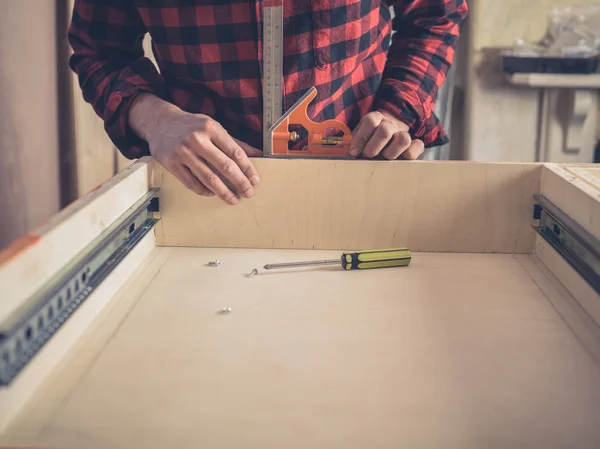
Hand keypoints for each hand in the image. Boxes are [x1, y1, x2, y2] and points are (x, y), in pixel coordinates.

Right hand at [129, 94, 260, 204]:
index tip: (255, 180)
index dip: (247, 168)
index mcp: (211, 128)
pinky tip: (213, 193)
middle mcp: (197, 139)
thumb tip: (257, 154)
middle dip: (239, 182)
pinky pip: (191, 183)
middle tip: (248, 192)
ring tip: (233, 199)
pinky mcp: (171, 163)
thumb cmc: (191, 126)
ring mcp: (182, 152)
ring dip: (223, 192)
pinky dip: (204, 191)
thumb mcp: (213, 126)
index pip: (235, 151)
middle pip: (224, 166)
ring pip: (208, 178)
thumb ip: (234, 142)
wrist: (159, 122)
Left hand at [348, 110, 423, 159]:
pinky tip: (402, 159)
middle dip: (374, 146)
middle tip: (368, 156)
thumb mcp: (357, 139)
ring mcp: (403, 134)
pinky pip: (418, 146)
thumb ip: (351, 143)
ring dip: (391, 153)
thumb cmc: (367, 143)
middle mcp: (390, 125)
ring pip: (404, 139)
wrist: (386, 138)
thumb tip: (344, 152)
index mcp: (375, 119)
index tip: (353, 152)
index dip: (361, 137)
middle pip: (385, 129)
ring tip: (384, 159)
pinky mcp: (415, 145)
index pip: (370, 121)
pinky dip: (411, 153)